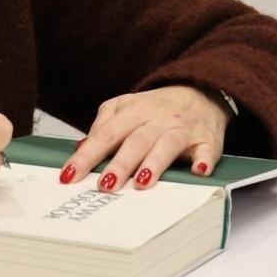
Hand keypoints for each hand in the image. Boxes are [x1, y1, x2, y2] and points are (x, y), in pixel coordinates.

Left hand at [62, 85, 229, 192]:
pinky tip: (198, 171)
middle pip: (135, 141)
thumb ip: (104, 126)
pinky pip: (206, 150)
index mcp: (133, 111)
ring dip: (154, 164)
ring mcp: (183, 130)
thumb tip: (81, 150)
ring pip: (166, 145)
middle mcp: (157, 119)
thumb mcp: (126, 107)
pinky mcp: (207, 140)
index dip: (87, 156)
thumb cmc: (157, 108)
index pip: (106, 135)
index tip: (70, 176)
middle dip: (119, 164)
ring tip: (142, 183)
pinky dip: (203, 161)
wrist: (201, 90)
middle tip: (104, 186)